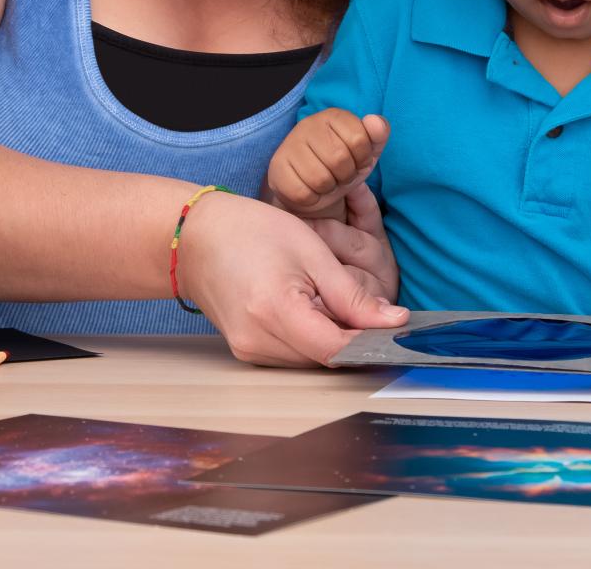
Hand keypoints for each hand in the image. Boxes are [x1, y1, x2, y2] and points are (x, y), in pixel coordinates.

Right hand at [176, 188, 407, 366]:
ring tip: (330, 300)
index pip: (336, 349)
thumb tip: (392, 321)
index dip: (371, 340)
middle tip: (369, 308)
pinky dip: (310, 337)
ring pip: (311, 360)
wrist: (195, 238)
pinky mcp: (246, 350)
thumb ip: (352, 294)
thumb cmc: (250, 231)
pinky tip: (309, 308)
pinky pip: (292, 354)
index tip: (395, 326)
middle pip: (325, 358)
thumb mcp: (311, 251)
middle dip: (353, 338)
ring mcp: (248, 350)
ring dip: (331, 338)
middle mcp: (257, 341)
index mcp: (274, 311)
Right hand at [265, 108, 388, 217]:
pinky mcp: (276, 168)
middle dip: (346, 175)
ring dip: (329, 188)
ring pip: (320, 178)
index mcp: (333, 116)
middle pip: (339, 159)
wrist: (314, 187)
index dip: (362, 159)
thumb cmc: (344, 165)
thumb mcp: (367, 151)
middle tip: (340, 175)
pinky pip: (301, 193)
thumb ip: (378, 134)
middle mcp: (308, 124)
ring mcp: (288, 145)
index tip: (356, 161)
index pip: (359, 139)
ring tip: (327, 183)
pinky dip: (312, 198)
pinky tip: (311, 190)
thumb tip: (375, 121)